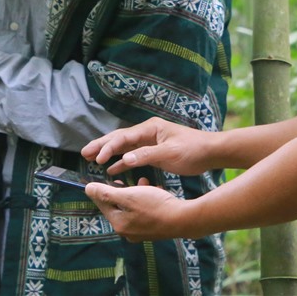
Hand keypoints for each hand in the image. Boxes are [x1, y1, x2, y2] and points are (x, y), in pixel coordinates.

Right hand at [81, 117, 214, 175]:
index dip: (108, 147)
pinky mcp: (155, 150)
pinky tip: (113, 168)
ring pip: (125, 146)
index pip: (123, 138)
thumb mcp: (169, 154)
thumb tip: (124, 159)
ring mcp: (151, 141)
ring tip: (92, 159)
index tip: (96, 158)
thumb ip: (146, 155)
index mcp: (150, 128)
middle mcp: (148, 132)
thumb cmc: (193, 150)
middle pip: (120, 138)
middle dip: (102, 145)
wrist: (212, 151)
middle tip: (84, 153)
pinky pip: (134, 155)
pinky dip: (123, 161)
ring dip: (109, 153)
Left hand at [85, 182, 197, 241]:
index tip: (106, 177)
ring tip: (143, 182)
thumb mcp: (128, 195)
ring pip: (132, 208)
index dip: (102, 189)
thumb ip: (107, 193)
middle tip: (127, 180)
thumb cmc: (155, 205)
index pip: (102, 204)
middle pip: (117, 207)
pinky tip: (154, 191)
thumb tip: (87, 189)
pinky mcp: (153, 229)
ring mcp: (141, 232)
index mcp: (118, 224)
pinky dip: (146, 200)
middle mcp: (127, 232)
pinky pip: (143, 212)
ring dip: (135, 193)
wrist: (183, 219)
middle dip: (123, 191)